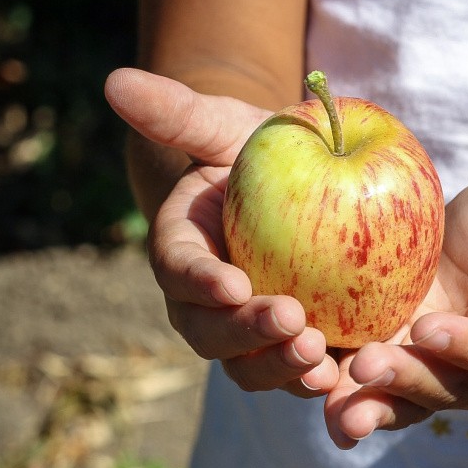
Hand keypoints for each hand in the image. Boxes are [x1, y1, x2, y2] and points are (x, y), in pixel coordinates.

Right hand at [105, 68, 339, 396]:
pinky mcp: (298, 349)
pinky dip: (320, 386)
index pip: (180, 270)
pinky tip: (351, 380)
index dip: (200, 282)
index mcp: (183, 252)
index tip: (232, 284)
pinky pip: (301, 377)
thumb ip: (180, 112)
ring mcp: (251, 335)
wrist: (305, 188)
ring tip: (321, 361)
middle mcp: (208, 305)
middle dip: (247, 336)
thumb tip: (116, 81)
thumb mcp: (229, 126)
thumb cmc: (261, 152)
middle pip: (212, 334)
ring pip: (253, 368)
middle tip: (293, 322)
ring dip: (282, 369)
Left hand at [325, 166, 467, 446]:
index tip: (435, 328)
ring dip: (364, 404)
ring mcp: (431, 367)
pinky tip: (296, 376)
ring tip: (329, 404)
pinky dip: (331, 383)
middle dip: (407, 383)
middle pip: (445, 389)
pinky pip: (361, 380)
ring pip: (399, 399)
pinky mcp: (389, 354)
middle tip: (367, 367)